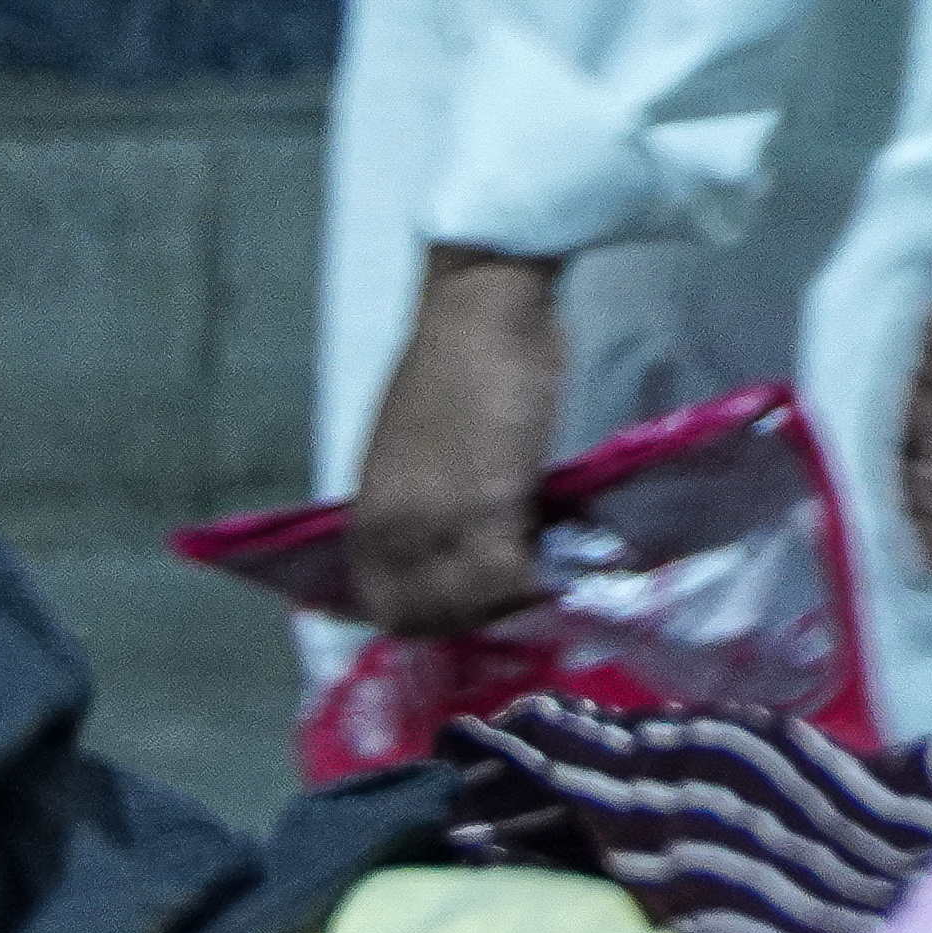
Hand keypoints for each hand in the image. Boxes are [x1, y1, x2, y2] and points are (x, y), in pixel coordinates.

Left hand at [345, 246, 571, 637]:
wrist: (481, 314)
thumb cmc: (451, 366)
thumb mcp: (408, 455)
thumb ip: (418, 509)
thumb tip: (453, 555)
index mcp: (366, 516)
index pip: (386, 607)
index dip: (433, 615)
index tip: (477, 601)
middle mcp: (392, 530)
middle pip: (429, 618)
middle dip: (477, 613)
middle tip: (520, 585)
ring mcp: (434, 525)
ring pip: (475, 606)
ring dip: (515, 596)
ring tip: (547, 564)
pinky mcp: (486, 510)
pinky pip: (514, 577)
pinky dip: (543, 576)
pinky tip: (565, 551)